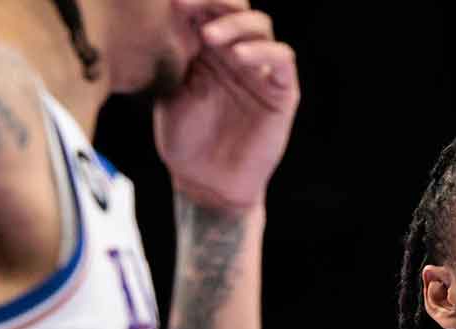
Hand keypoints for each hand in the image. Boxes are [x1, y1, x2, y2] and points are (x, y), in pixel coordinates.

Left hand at [156, 0, 299, 209]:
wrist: (206, 182)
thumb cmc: (185, 140)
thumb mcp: (172, 89)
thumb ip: (178, 53)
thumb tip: (172, 11)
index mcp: (209, 51)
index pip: (208, 10)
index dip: (194, 0)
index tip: (172, 1)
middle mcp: (238, 55)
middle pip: (238, 9)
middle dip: (216, 1)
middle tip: (190, 4)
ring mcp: (262, 72)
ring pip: (261, 27)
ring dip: (236, 25)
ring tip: (210, 37)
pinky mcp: (282, 93)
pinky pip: (283, 60)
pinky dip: (264, 52)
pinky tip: (239, 56)